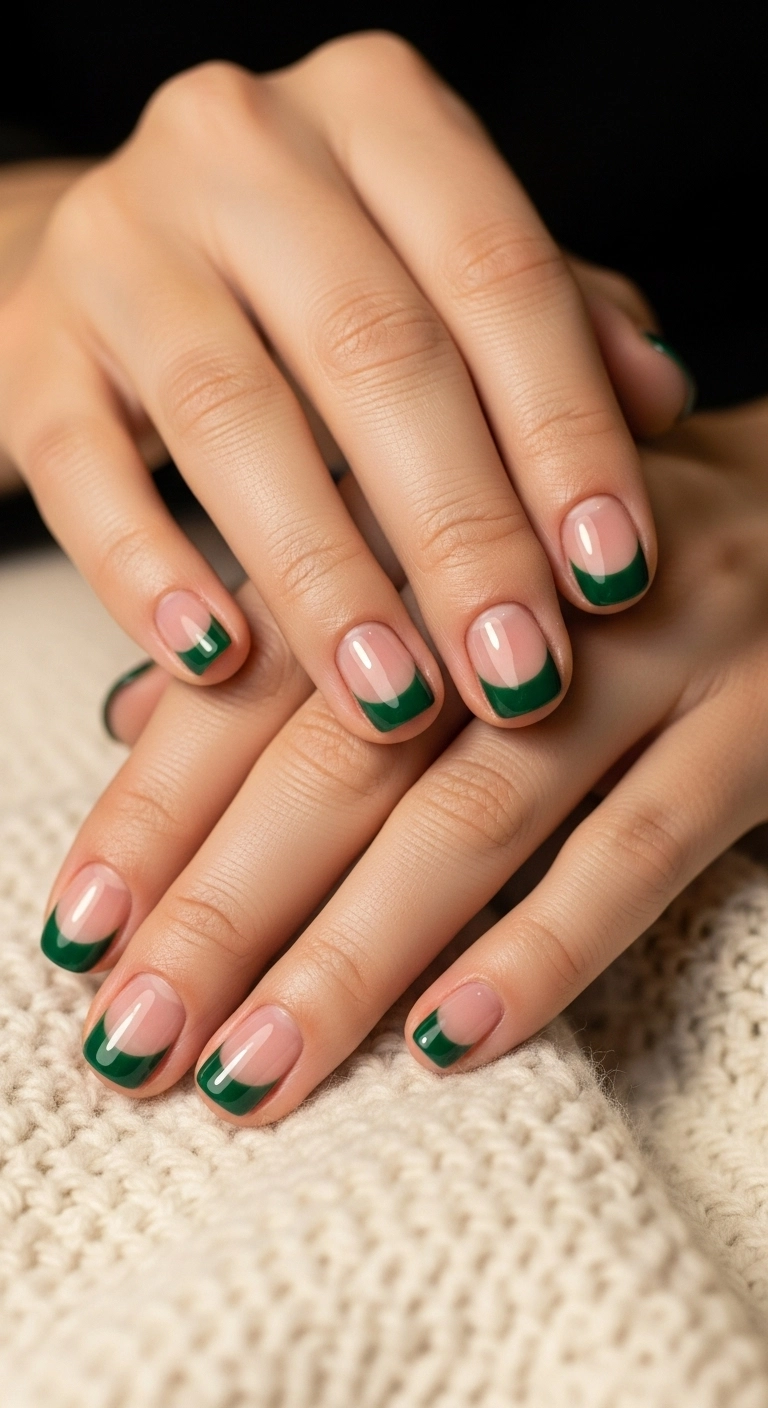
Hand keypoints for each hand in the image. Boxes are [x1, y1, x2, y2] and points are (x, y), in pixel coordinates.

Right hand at [0, 35, 691, 739]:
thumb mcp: (442, 273)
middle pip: (375, 354)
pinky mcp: (28, 347)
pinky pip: (84, 468)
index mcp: (375, 113)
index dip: (565, 436)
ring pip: (232, 419)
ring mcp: (119, 241)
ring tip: (393, 699)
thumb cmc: (314, 288)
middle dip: (459, 533)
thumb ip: (553, 323)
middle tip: (517, 674)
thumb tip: (661, 401)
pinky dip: (149, 572)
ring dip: (324, 578)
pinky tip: (216, 662)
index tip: (613, 580)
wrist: (121, 263)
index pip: (498, 275)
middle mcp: (241, 146)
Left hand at [41, 400, 766, 1118]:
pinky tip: (447, 1040)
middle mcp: (525, 576)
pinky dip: (541, 948)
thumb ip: (298, 636)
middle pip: (346, 753)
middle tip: (134, 1039)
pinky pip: (642, 849)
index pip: (260, 673)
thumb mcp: (438, 562)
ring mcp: (653, 647)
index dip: (161, 806)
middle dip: (227, 907)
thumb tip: (132, 724)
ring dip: (354, 955)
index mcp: (423, 521)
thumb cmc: (587, 554)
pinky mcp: (759, 725)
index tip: (81, 934)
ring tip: (251, 1071)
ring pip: (480, 813)